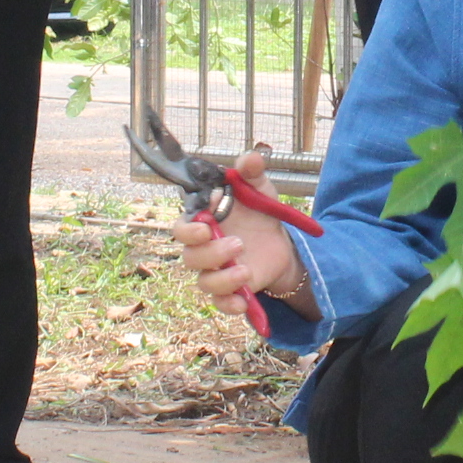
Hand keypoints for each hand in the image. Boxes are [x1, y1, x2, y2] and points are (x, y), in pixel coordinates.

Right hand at [169, 147, 303, 320]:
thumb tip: (252, 157)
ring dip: (223, 278)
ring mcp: (215, 271)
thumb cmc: (258, 212)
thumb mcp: (259, 188)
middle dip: (210, 252)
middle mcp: (203, 248)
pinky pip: (220, 303)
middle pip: (189, 257)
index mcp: (203, 221)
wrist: (280, 242)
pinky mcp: (230, 290)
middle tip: (237, 243)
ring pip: (204, 282)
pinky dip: (229, 304)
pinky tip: (243, 301)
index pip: (182, 227)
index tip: (207, 224)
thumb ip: (252, 172)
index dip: (189, 229)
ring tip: (246, 269)